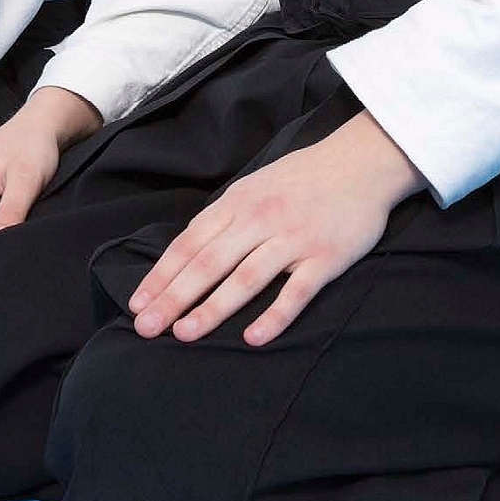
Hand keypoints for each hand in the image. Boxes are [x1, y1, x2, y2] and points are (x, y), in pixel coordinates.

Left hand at [130, 110, 422, 347]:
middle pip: (208, 263)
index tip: (138, 304)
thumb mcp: (255, 185)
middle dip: (174, 297)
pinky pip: (296, 292)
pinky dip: (274, 316)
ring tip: (185, 334)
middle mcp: (260, 219)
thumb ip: (224, 217)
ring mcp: (293, 239)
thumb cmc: (303, 178)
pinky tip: (253, 338)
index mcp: (238, 203)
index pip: (189, 243)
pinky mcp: (325, 257)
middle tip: (146, 327)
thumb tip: (187, 251)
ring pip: (245, 278)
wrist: (362, 162)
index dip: (161, 275)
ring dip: (213, 308)